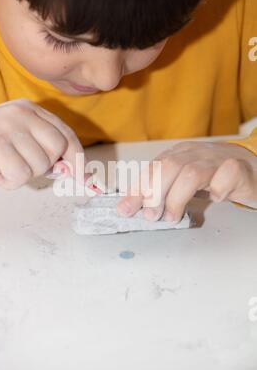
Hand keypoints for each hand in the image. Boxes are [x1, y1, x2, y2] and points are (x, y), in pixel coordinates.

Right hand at [0, 98, 85, 189]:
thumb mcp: (17, 141)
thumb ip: (44, 148)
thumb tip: (75, 170)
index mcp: (28, 109)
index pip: (66, 133)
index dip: (77, 157)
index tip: (81, 176)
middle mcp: (20, 112)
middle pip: (58, 148)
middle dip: (44, 166)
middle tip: (22, 167)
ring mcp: (8, 126)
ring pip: (41, 164)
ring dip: (22, 175)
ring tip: (2, 167)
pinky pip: (22, 175)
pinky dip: (9, 182)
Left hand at [117, 141, 256, 221]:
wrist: (253, 168)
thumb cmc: (217, 177)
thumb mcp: (185, 181)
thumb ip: (162, 189)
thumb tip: (136, 205)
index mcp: (180, 154)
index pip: (153, 167)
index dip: (137, 189)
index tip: (126, 209)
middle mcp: (196, 153)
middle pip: (168, 167)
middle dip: (154, 194)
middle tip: (151, 216)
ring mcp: (217, 159)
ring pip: (191, 172)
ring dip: (177, 197)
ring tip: (172, 216)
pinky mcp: (238, 168)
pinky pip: (226, 173)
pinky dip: (218, 188)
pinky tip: (215, 199)